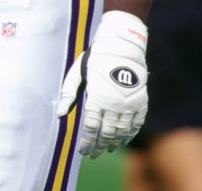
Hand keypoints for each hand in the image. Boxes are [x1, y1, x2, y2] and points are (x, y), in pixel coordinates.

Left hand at [54, 10, 148, 157]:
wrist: (123, 47)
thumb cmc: (96, 59)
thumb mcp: (77, 73)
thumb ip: (68, 94)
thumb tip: (60, 114)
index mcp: (97, 98)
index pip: (91, 128)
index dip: (87, 143)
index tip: (83, 151)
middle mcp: (114, 104)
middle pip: (106, 133)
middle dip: (99, 147)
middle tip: (94, 155)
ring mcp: (129, 104)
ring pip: (122, 131)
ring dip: (114, 143)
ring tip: (107, 150)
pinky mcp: (141, 102)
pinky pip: (136, 124)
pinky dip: (130, 134)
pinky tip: (124, 140)